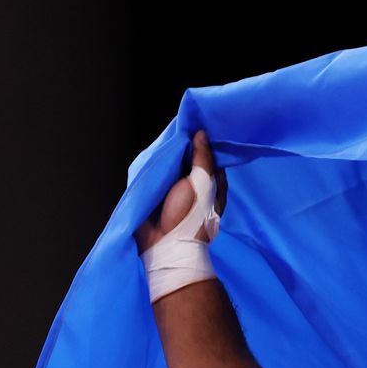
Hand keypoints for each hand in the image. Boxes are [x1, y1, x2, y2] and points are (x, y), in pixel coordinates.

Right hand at [136, 129, 226, 253]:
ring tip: (163, 135)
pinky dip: (157, 164)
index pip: (210, 156)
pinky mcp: (160, 193)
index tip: (196, 122)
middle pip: (190, 158)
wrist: (165, 245)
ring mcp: (178, 189)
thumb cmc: (189, 216)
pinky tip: (153, 152)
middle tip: (175, 125)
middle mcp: (197, 184)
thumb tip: (201, 133)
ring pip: (174, 165)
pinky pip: (159, 174)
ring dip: (168, 154)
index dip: (203, 141)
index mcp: (213, 183)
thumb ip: (202, 159)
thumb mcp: (202, 184)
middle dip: (183, 145)